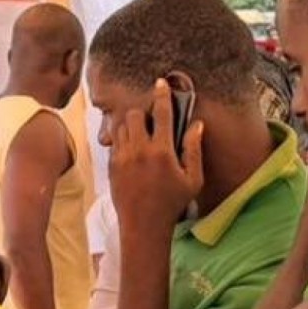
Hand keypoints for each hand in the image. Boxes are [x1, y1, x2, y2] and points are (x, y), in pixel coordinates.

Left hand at [109, 79, 203, 233]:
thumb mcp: (192, 178)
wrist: (143, 224)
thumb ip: (193, 148)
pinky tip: (133, 151)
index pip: (161, 114)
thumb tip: (196, 124)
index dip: (161, 95)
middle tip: (152, 122)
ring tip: (141, 136)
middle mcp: (138, 150)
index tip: (160, 83)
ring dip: (131, 125)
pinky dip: (123, 140)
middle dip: (142, 113)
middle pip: (134, 115)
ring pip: (120, 126)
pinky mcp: (111, 166)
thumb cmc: (172, 203)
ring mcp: (121, 157)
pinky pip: (114, 142)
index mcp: (161, 151)